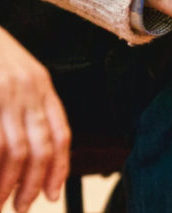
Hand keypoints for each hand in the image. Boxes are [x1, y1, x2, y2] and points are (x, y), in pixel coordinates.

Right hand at [0, 27, 70, 212]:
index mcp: (43, 86)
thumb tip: (35, 147)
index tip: (52, 193)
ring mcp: (7, 93)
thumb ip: (31, 105)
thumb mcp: (22, 76)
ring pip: (16, 150)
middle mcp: (30, 90)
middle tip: (24, 207)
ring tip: (1, 202)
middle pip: (42, 146)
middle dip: (34, 182)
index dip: (60, 167)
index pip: (61, 133)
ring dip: (9, 183)